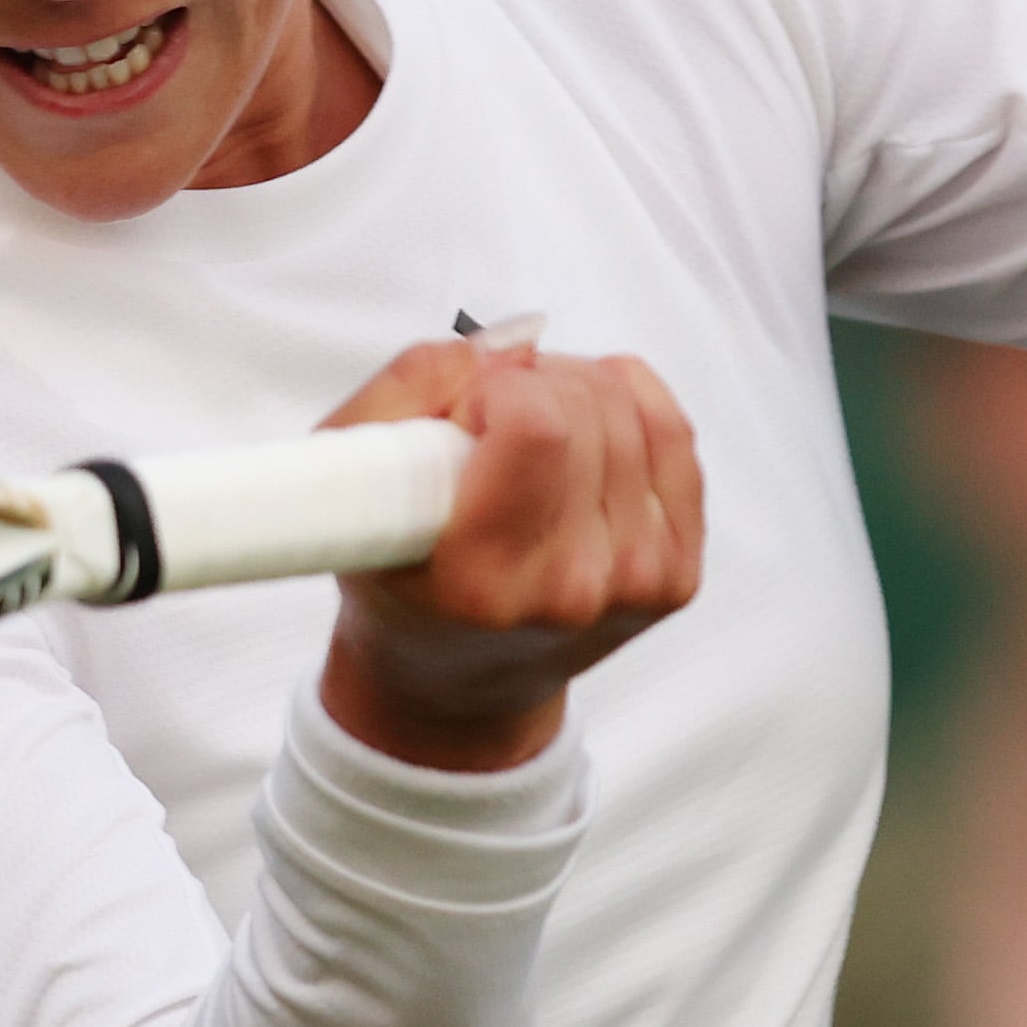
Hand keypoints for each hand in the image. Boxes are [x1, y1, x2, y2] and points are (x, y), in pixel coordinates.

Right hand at [316, 336, 701, 770]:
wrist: (459, 679)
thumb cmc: (399, 576)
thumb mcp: (350, 479)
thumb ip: (407, 388)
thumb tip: (511, 347)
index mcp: (480, 580)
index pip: (536, 426)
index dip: (496, 388)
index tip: (463, 416)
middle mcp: (569, 590)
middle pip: (585, 406)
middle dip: (531, 384)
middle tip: (489, 427)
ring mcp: (635, 585)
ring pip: (629, 407)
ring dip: (573, 392)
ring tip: (527, 435)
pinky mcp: (676, 573)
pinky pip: (673, 432)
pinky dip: (627, 404)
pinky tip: (584, 429)